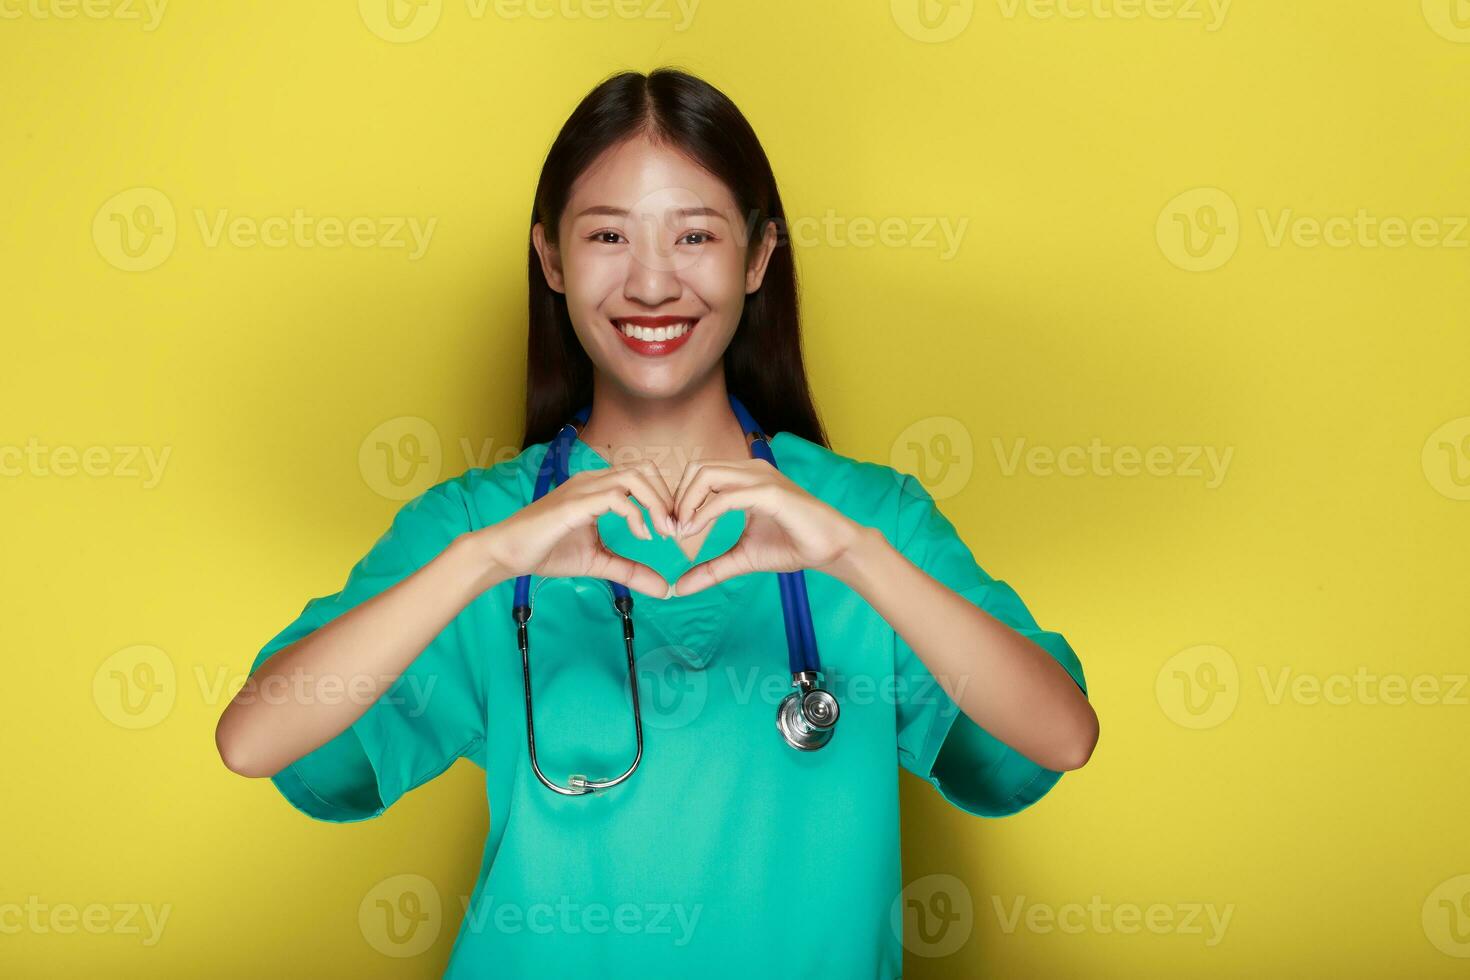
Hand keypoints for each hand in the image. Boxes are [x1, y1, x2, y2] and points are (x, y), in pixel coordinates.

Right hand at [474, 460, 678, 598]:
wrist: (506, 554)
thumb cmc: (547, 552)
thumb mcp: (598, 562)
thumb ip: (631, 571)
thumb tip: (665, 589)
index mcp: (598, 487)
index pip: (643, 476)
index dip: (664, 498)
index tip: (673, 530)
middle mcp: (592, 480)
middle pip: (645, 469)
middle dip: (667, 497)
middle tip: (675, 530)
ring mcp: (583, 488)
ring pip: (634, 477)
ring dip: (656, 503)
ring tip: (663, 532)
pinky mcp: (575, 503)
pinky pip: (616, 497)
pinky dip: (636, 514)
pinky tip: (642, 535)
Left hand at [668, 457, 862, 596]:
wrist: (832, 549)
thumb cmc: (792, 546)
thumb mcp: (742, 558)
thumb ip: (711, 569)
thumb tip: (678, 588)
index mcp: (743, 478)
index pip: (698, 474)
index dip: (678, 499)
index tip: (671, 530)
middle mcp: (750, 471)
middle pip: (696, 468)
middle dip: (676, 498)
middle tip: (671, 530)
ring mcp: (760, 478)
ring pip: (706, 475)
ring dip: (686, 502)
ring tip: (681, 531)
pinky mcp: (770, 493)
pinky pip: (726, 497)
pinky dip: (704, 513)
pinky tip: (695, 532)